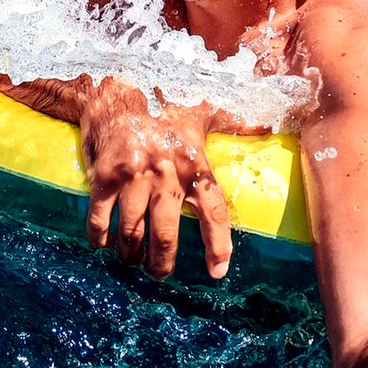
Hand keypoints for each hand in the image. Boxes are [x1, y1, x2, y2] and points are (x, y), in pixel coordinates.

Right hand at [79, 83, 233, 280]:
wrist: (114, 94)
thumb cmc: (162, 108)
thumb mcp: (200, 113)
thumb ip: (233, 122)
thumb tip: (265, 126)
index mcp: (194, 163)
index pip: (212, 211)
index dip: (217, 245)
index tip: (217, 271)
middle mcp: (165, 173)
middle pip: (166, 234)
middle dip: (162, 262)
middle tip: (160, 273)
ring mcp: (132, 177)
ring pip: (133, 232)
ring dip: (132, 255)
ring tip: (133, 261)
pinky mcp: (104, 178)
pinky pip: (101, 220)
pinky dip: (101, 240)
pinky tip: (104, 246)